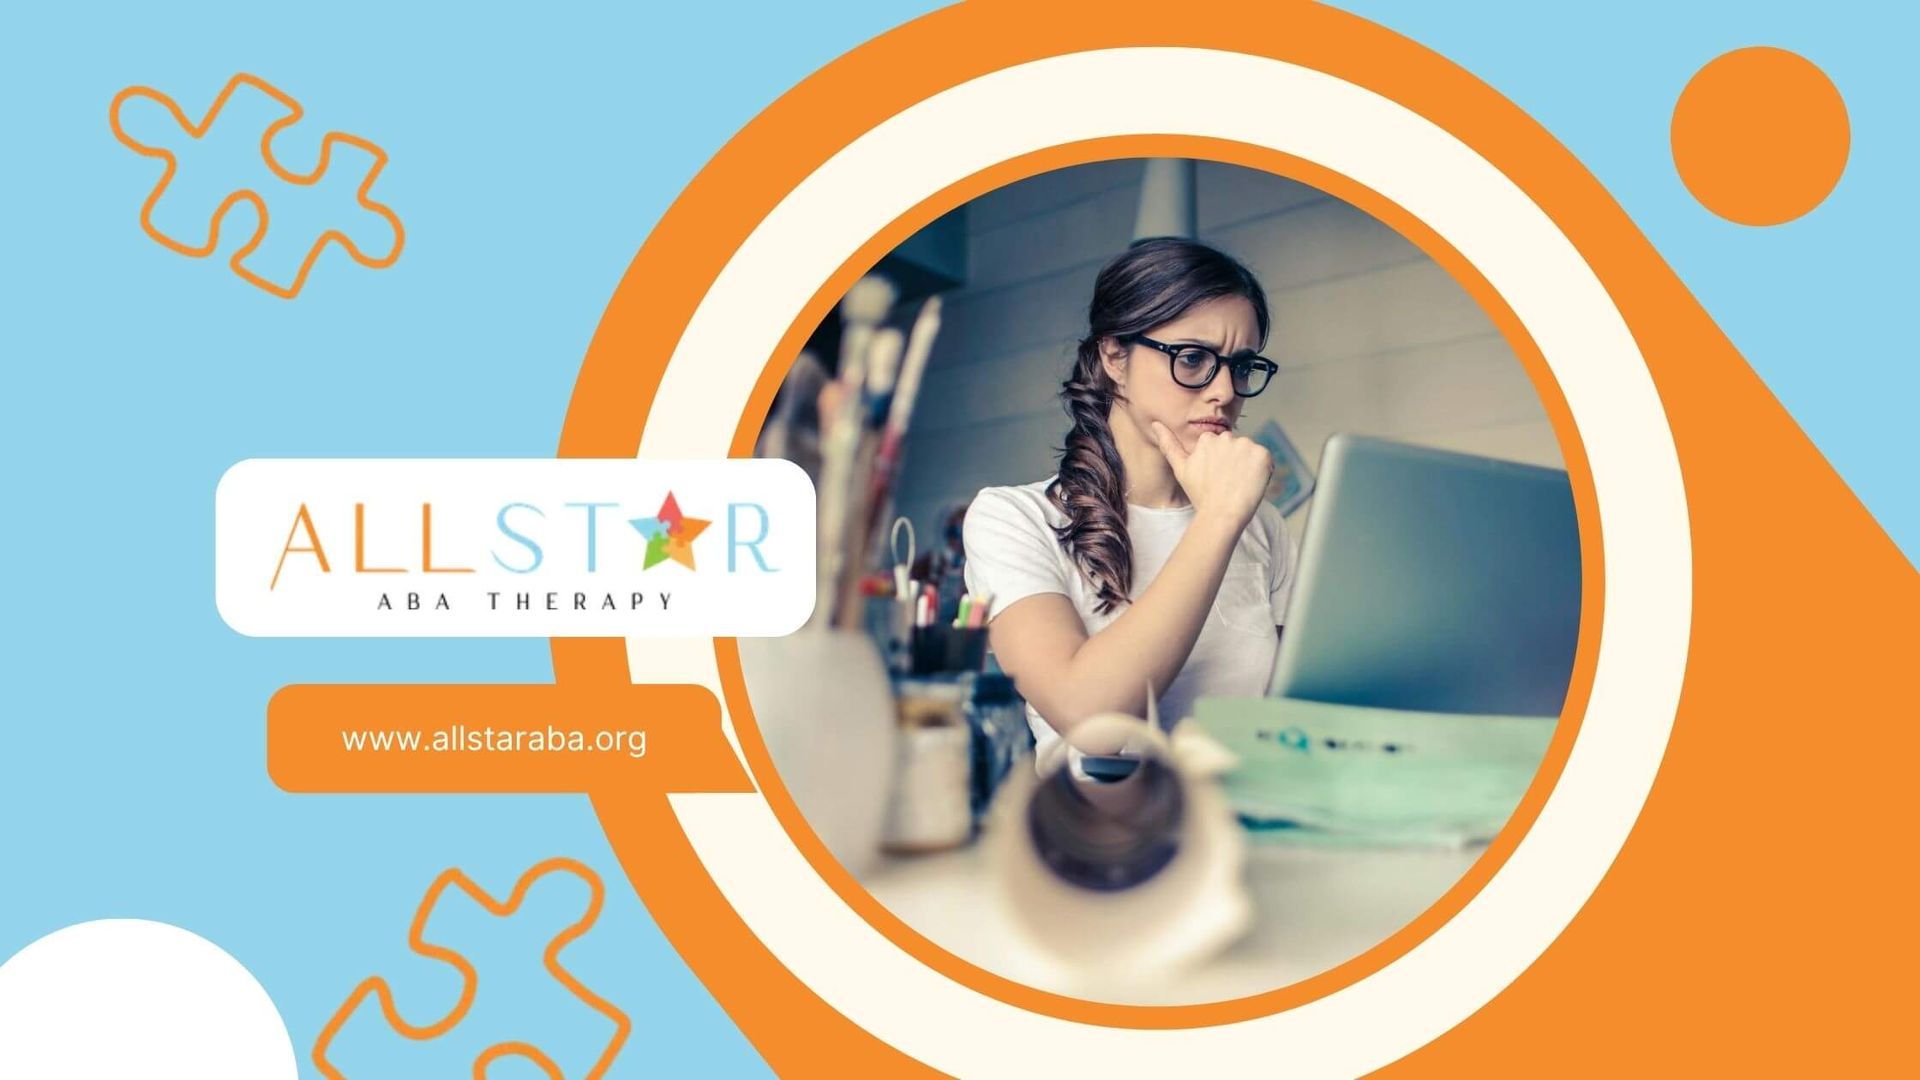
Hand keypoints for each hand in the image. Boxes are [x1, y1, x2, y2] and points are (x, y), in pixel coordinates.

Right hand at [1149, 420, 1271, 527]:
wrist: (1221, 514)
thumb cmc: (1200, 495)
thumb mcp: (1180, 468)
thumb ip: (1168, 444)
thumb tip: (1155, 423)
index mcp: (1208, 439)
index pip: (1221, 447)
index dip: (1221, 464)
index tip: (1217, 478)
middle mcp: (1227, 437)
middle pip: (1236, 447)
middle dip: (1235, 461)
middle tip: (1228, 483)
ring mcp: (1246, 445)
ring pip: (1250, 453)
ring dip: (1249, 465)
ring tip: (1239, 485)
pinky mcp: (1262, 454)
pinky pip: (1265, 460)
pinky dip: (1262, 471)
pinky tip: (1251, 484)